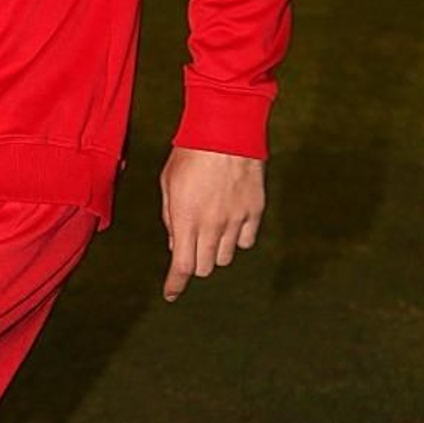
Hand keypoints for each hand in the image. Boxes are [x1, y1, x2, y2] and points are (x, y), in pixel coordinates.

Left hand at [160, 148, 265, 302]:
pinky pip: (246, 241)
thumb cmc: (191, 153)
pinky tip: (231, 222)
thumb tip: (176, 245)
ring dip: (215, 250)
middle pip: (204, 267)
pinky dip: (237, 238)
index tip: (171, 294)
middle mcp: (212, 224)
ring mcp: (236, 219)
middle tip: (192, 247)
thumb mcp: (168, 184)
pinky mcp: (255, 211)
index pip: (181, 266)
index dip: (175, 284)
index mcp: (186, 218)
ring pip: (225, 257)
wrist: (227, 128)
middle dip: (194, 262)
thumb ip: (171, 218)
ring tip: (211, 228)